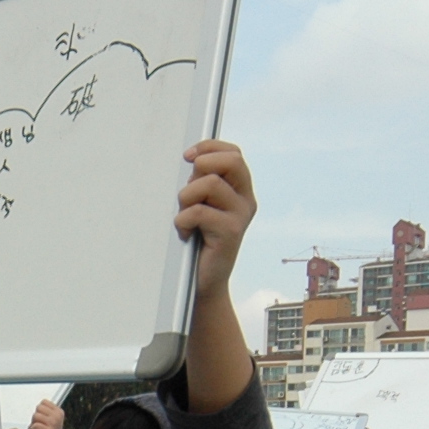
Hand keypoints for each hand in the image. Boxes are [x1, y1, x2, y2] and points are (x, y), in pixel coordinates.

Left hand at [30, 398, 65, 428]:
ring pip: (36, 415)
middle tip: (37, 423)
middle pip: (39, 408)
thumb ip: (47, 410)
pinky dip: (33, 427)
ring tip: (36, 427)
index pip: (43, 402)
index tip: (41, 417)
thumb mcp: (52, 418)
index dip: (39, 409)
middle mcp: (58, 416)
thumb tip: (39, 404)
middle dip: (35, 415)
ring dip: (33, 421)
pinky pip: (36, 425)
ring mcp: (54, 424)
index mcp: (59, 411)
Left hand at [176, 140, 255, 293]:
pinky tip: (183, 232)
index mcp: (240, 189)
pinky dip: (182, 220)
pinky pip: (199, 211)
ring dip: (186, 196)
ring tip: (183, 215)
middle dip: (203, 166)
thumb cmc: (197, 240)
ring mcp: (240, 216)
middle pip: (231, 161)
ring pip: (209, 183)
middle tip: (189, 188)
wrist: (203, 281)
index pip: (233, 153)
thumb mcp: (200, 204)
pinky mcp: (230, 233)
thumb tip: (192, 161)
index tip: (188, 157)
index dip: (210, 147)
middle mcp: (246, 200)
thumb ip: (201, 182)